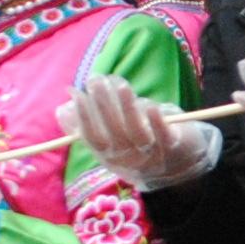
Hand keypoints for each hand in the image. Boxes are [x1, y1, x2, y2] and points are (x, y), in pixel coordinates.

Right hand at [72, 75, 222, 189]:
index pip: (92, 138)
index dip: (83, 117)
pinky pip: (164, 136)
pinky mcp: (174, 147)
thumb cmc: (139, 142)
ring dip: (127, 108)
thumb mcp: (112, 135)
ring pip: (136, 133)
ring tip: (120, 84)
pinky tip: (149, 105)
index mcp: (110, 156)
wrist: (180, 163)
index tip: (77, 93)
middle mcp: (128, 159)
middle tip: (96, 80)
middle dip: (103, 106)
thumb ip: (89, 123)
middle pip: (113, 133)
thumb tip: (63, 107)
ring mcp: (151, 154)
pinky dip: (156, 122)